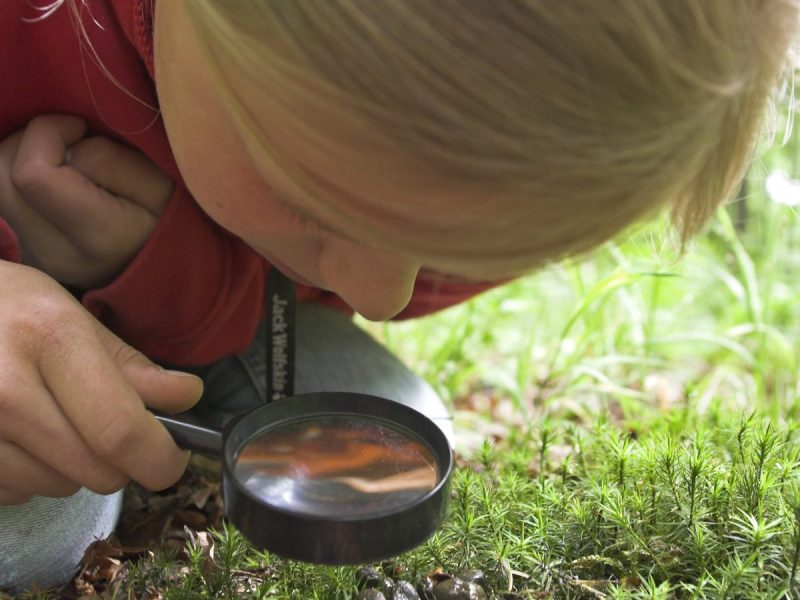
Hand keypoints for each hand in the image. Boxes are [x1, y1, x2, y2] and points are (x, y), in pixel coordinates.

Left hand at [0, 114, 173, 287]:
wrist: (166, 266)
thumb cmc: (171, 218)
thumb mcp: (161, 184)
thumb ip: (109, 159)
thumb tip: (63, 146)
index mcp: (97, 236)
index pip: (31, 173)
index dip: (47, 132)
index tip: (80, 128)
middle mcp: (56, 252)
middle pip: (1, 173)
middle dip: (31, 140)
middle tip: (72, 143)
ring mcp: (35, 257)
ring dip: (22, 155)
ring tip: (62, 160)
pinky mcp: (24, 252)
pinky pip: (3, 199)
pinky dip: (20, 175)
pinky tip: (51, 180)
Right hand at [0, 260, 202, 504]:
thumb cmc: (9, 311)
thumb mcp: (74, 318)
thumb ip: (133, 366)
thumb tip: (187, 396)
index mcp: (49, 340)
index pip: (120, 430)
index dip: (160, 458)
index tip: (173, 458)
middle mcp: (3, 388)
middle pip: (96, 470)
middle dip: (121, 461)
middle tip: (111, 429)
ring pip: (58, 488)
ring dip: (71, 467)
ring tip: (52, 420)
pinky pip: (17, 493)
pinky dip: (30, 474)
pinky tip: (19, 434)